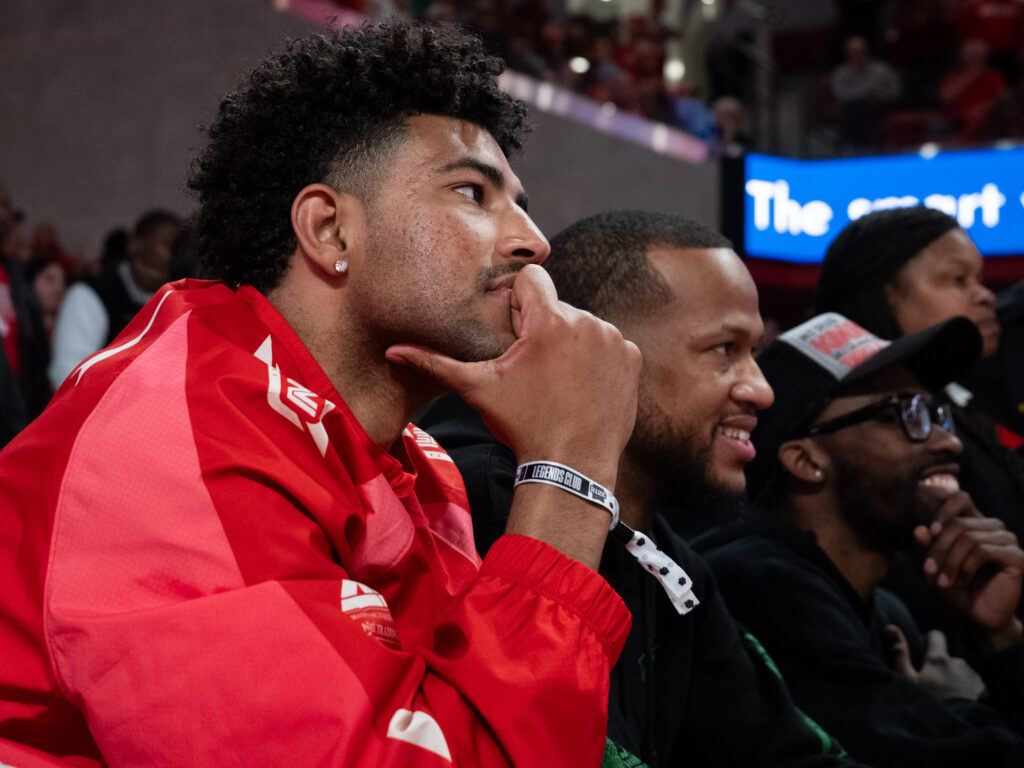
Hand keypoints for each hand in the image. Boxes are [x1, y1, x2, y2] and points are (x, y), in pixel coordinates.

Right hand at [386, 264, 640, 487]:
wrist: (573, 465)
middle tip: (533, 368)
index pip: (531, 279)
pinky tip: (582, 387)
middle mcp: (586, 322)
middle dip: (543, 328)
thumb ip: (436, 363)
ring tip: (558, 381)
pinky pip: (609, 344)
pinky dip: (597, 359)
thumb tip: (393, 351)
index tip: (515, 332)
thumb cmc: (523, 426)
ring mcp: (614, 340)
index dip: (518, 302)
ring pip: (583, 324)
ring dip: (570, 343)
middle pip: (556, 305)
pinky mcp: (631, 359)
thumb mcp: (478, 390)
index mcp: (549, 321)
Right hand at [886, 625, 984, 700]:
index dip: (929, 641)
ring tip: (949, 696)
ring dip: (955, 679)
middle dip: (942, 666)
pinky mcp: (985, 688)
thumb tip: (891, 628)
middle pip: (948, 657)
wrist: (963, 725)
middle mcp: (959, 662)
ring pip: (961, 671)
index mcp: (939, 658)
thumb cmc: (932, 703)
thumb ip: (900, 656)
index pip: (936, 635)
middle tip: (935, 684)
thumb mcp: (909, 682)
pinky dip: (968, 688)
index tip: (923, 651)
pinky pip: (974, 683)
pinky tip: (962, 701)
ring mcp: (975, 675)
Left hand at [913, 491, 1023, 651]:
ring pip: (969, 537)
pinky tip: (959, 581)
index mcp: (973, 523)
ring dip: (949, 561)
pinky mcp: (1016, 557)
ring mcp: (1006, 540)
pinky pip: (982, 551)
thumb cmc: (953, 588)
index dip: (943, 510)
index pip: (960, 498)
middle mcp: (992, 527)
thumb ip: (923, 547)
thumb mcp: (930, 565)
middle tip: (927, 570)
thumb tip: (919, 529)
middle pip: (959, 523)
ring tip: (942, 581)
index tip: (929, 532)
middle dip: (938, 548)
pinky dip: (964, 567)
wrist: (976, 616)